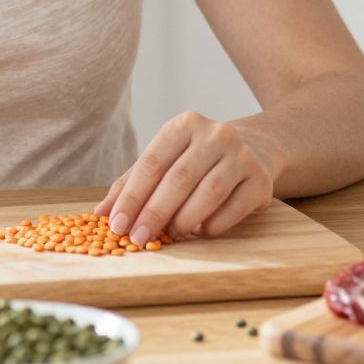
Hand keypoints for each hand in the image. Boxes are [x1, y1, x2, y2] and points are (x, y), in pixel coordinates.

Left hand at [94, 112, 283, 245]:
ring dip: (184, 220)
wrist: (255, 148)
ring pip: (208, 193)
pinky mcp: (261, 179)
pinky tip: (200, 231)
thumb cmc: (197, 159)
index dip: (132, 197)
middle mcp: (216, 134)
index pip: (152, 163)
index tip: (117, 225)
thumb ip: (132, 183)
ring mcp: (242, 155)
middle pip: (178, 179)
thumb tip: (102, 212)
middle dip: (154, 213)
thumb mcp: (166, 160)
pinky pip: (234, 208)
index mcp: (184, 125)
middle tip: (137, 238)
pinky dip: (213, 225)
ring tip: (171, 236)